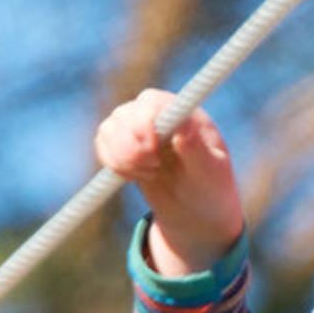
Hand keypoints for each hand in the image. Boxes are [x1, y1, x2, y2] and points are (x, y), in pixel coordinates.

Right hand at [96, 89, 244, 274]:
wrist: (196, 210)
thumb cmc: (212, 188)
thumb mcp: (211, 172)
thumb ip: (197, 150)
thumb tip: (182, 130)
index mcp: (184, 112)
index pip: (152, 102)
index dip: (143, 125)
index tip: (153, 154)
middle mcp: (158, 113)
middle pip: (125, 114)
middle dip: (130, 146)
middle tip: (153, 170)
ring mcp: (137, 125)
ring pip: (109, 128)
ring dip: (122, 157)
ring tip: (149, 175)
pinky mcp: (122, 142)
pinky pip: (102, 143)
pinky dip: (113, 163)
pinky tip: (134, 176)